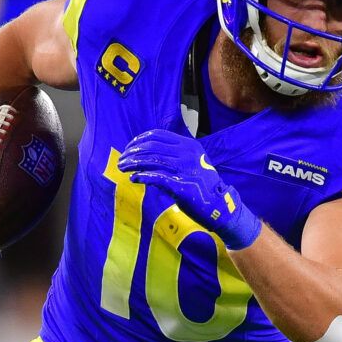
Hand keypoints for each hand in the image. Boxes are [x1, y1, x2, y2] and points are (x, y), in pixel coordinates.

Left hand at [117, 129, 262, 249]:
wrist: (220, 206)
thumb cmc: (203, 186)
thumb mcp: (192, 163)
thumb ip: (174, 157)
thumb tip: (147, 157)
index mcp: (188, 145)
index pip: (158, 135)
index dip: (139, 140)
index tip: (129, 147)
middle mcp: (186, 154)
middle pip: (151, 147)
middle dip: (132, 152)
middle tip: (121, 160)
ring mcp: (183, 169)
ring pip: (150, 161)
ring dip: (132, 163)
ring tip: (122, 167)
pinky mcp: (179, 186)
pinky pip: (154, 178)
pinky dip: (141, 176)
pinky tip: (134, 178)